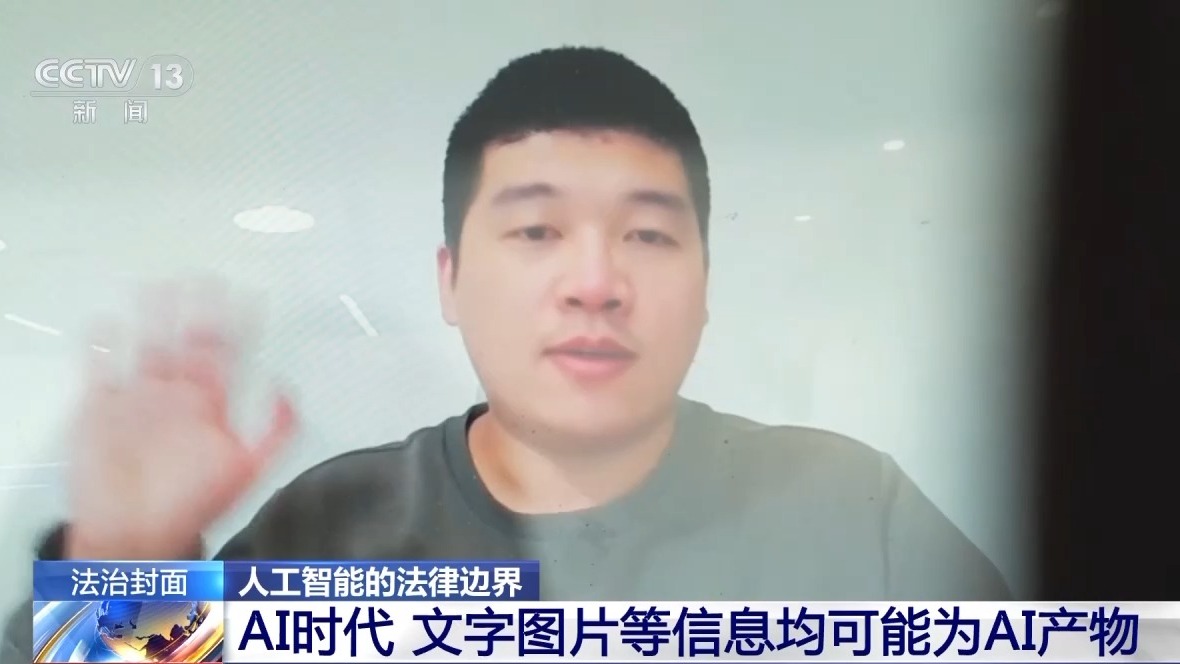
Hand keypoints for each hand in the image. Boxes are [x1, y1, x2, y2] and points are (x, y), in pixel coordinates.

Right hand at [64, 280, 295, 559]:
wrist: (137, 537)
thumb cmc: (190, 506)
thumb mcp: (248, 469)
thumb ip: (277, 431)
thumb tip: (291, 390)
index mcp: (212, 405)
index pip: (230, 354)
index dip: (242, 326)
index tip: (251, 296)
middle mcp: (178, 396)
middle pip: (189, 340)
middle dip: (197, 309)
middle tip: (205, 276)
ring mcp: (140, 400)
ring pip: (148, 345)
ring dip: (152, 317)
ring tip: (158, 288)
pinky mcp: (102, 410)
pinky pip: (99, 369)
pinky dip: (100, 347)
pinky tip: (106, 326)